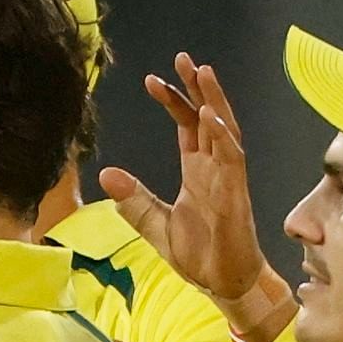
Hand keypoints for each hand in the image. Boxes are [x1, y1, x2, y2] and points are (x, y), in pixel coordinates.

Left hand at [96, 57, 272, 311]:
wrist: (223, 284)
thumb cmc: (199, 254)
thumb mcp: (155, 224)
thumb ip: (134, 200)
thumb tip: (106, 175)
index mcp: (197, 171)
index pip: (186, 126)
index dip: (173, 101)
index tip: (152, 80)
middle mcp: (215, 168)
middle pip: (208, 117)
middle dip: (198, 87)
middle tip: (183, 58)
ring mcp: (228, 179)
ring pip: (225, 130)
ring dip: (215, 101)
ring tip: (203, 72)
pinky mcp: (236, 195)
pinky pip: (233, 159)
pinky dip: (223, 136)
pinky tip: (211, 117)